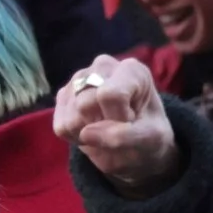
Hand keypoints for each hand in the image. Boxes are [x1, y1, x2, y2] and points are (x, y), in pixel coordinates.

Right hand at [54, 56, 178, 195]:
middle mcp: (102, 66)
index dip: (118, 118)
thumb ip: (123, 136)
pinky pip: (61, 126)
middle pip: (85, 104)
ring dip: (88, 133)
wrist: (139, 146)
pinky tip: (93, 130)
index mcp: (132, 70)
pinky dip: (76, 137)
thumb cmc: (150, 136)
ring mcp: (79, 79)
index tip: (132, 121)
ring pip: (70, 116)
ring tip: (107, 129)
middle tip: (119, 127)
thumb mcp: (151, 139)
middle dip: (102, 126)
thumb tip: (86, 134)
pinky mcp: (63, 95)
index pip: (110, 94)